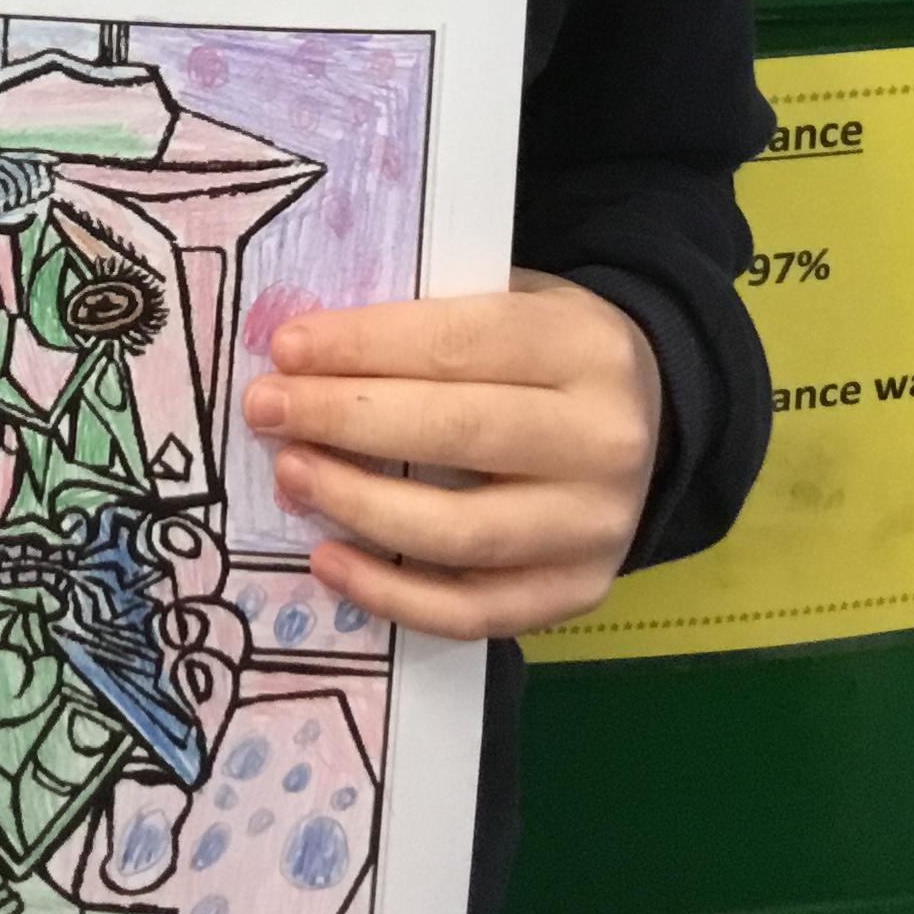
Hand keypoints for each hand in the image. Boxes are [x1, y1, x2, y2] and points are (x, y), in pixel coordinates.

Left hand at [241, 270, 660, 639]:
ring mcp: (595, 528)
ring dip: (358, 505)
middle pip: (456, 433)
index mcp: (583, 347)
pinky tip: (329, 560)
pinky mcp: (579, 592)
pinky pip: (473, 611)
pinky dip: (392, 595)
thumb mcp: (511, 303)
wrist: (647, 420)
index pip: (457, 344)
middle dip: (344, 418)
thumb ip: (429, 323)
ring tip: (291, 473)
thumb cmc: (547, 352)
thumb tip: (307, 354)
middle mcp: (602, 440)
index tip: (285, 348)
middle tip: (266, 409)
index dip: (363, 346)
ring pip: (459, 532)